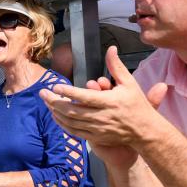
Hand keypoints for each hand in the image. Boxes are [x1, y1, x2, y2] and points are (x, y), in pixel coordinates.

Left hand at [39, 47, 168, 160]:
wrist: (145, 131)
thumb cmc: (137, 104)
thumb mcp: (129, 83)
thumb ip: (116, 66)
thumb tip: (111, 48)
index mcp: (110, 102)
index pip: (85, 97)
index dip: (68, 92)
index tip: (55, 86)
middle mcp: (102, 116)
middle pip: (73, 111)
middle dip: (54, 102)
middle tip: (42, 93)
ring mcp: (98, 129)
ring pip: (71, 122)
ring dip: (56, 112)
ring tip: (46, 102)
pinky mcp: (96, 137)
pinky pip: (74, 132)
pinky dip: (62, 124)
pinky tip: (55, 115)